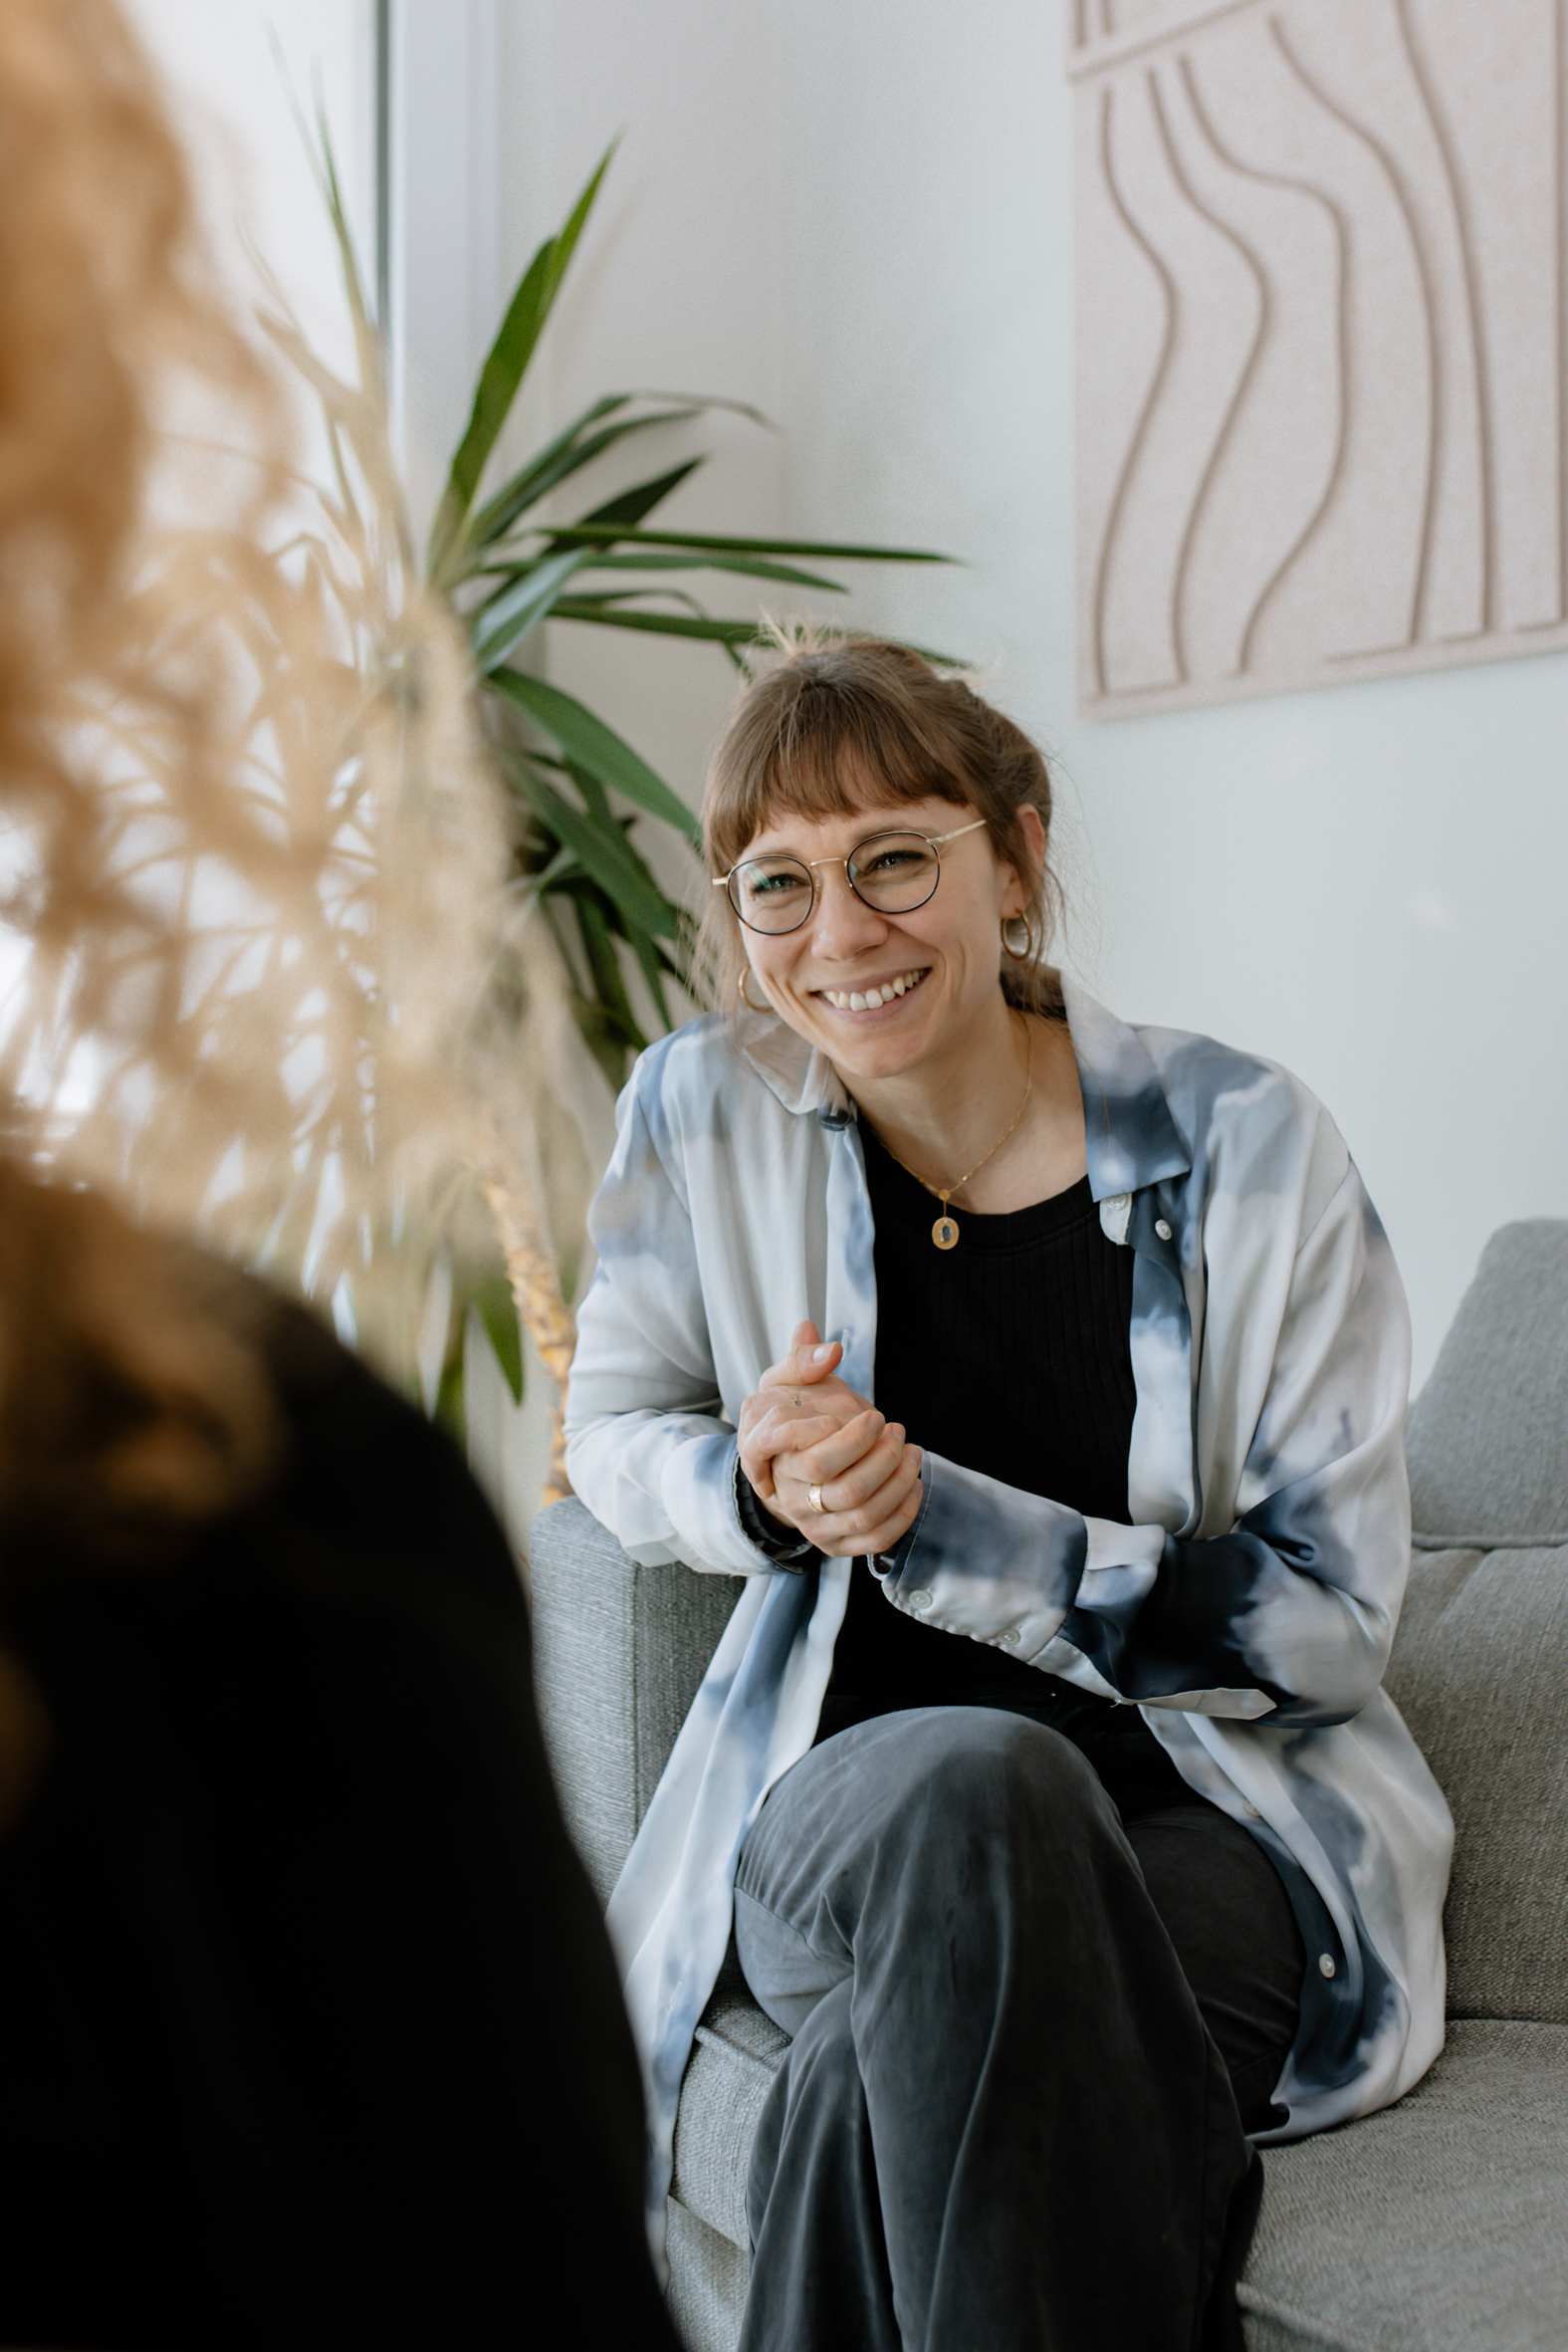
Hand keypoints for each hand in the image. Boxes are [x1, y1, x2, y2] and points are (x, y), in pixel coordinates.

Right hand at [739, 1322, 922, 1556]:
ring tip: (912, 1451)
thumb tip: (821, 1341)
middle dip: (884, 1458)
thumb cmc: (788, 1419)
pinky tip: (915, 1483)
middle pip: (847, 1489)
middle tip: (897, 1429)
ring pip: (865, 1515)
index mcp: (777, 1464)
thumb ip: (800, 1360)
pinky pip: (875, 1540)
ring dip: (899, 1482)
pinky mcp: (836, 1545)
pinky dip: (903, 1514)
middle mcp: (792, 1499)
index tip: (874, 1415)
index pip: (818, 1459)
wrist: (783, 1469)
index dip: (854, 1439)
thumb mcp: (783, 1384)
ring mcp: (814, 1526)